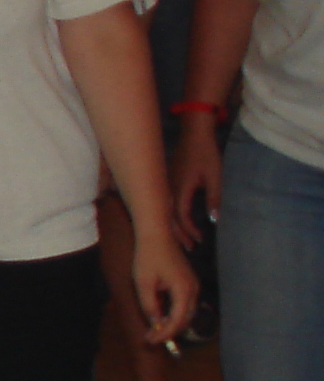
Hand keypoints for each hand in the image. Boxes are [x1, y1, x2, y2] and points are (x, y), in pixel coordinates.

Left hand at [129, 226, 199, 346]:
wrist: (157, 234)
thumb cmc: (148, 255)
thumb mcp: (144, 283)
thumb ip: (150, 305)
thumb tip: (155, 324)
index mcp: (184, 291)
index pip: (176, 321)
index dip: (163, 334)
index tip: (149, 341)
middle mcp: (193, 290)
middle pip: (184, 320)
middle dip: (168, 331)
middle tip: (150, 338)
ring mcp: (192, 285)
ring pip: (185, 313)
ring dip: (171, 323)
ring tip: (153, 330)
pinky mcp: (188, 282)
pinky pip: (183, 303)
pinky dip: (173, 313)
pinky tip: (159, 316)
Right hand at [171, 121, 222, 250]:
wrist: (194, 133)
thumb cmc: (206, 154)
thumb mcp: (215, 177)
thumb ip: (214, 199)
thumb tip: (214, 220)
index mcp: (180, 188)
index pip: (181, 216)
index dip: (190, 230)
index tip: (200, 239)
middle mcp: (169, 188)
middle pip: (168, 217)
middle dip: (178, 234)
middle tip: (189, 247)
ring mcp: (166, 184)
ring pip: (165, 211)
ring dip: (173, 226)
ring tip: (183, 239)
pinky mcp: (167, 180)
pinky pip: (165, 203)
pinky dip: (170, 216)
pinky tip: (176, 221)